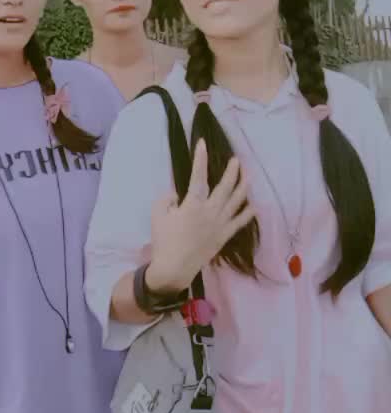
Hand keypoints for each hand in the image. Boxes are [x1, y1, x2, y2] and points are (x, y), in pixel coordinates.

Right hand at [146, 139, 254, 292]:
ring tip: (247, 175)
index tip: (202, 144)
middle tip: (236, 160)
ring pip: (236, 202)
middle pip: (225, 187)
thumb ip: (166, 199)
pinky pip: (239, 223)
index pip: (198, 176)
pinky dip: (248, 214)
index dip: (200, 159)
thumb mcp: (157, 215)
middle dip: (231, 171)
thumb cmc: (164, 241)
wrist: (174, 268)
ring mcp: (220, 224)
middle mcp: (210, 211)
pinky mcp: (224, 236)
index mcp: (193, 204)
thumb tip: (177, 195)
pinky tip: (254, 206)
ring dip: (243, 187)